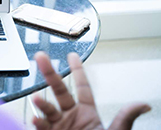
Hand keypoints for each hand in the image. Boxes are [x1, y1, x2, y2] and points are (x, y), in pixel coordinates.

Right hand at [32, 52, 150, 129]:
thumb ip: (125, 118)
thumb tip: (144, 104)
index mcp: (87, 113)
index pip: (81, 87)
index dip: (77, 71)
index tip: (72, 55)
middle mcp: (69, 117)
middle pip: (58, 90)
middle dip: (49, 73)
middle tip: (41, 56)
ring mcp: (57, 127)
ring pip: (47, 109)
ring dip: (41, 103)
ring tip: (37, 98)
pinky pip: (41, 128)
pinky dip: (37, 123)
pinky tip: (35, 119)